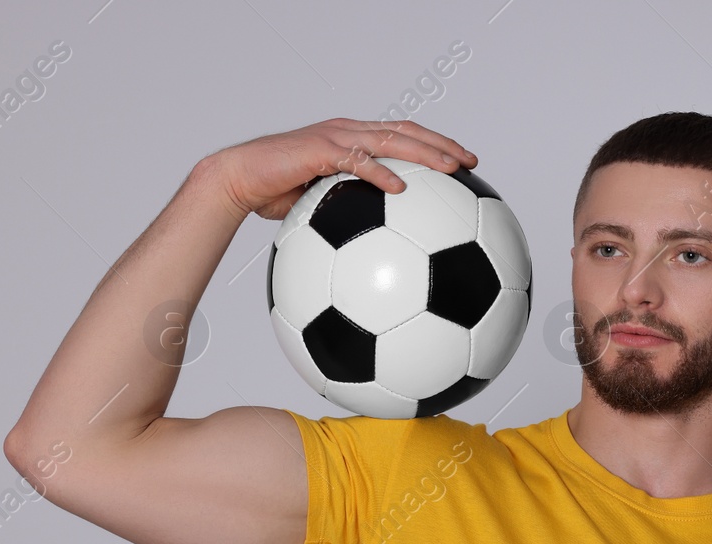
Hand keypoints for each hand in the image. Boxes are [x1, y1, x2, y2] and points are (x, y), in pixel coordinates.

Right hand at [203, 117, 477, 221]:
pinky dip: (380, 173)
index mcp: (352, 139)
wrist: (240, 181)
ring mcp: (334, 137)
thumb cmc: (275, 194)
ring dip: (425, 153)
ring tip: (451, 168)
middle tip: (471, 161)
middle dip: (442, 144)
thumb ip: (348, 209)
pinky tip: (401, 189)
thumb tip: (373, 243)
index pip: (401, 135)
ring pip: (390, 140)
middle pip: (406, 131)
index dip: (433, 144)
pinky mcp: (318, 150)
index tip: (462, 163)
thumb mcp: (320, 204)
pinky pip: (356, 161)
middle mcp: (348, 131)